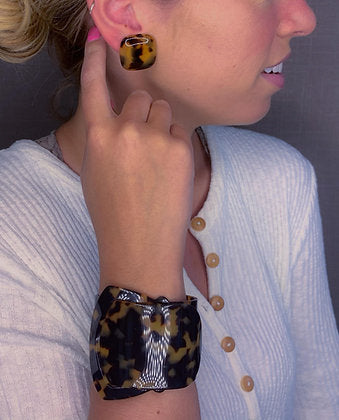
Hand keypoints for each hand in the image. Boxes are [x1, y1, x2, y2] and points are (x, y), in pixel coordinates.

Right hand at [80, 34, 194, 293]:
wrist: (140, 243)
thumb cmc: (113, 213)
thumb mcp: (95, 173)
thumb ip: (103, 140)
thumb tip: (117, 120)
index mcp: (98, 136)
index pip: (93, 87)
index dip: (94, 62)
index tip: (99, 43)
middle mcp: (125, 129)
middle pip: (140, 97)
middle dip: (144, 113)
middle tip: (145, 141)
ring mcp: (154, 137)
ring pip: (163, 110)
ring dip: (162, 124)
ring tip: (159, 156)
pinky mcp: (180, 148)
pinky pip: (180, 130)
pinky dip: (177, 142)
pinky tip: (171, 169)